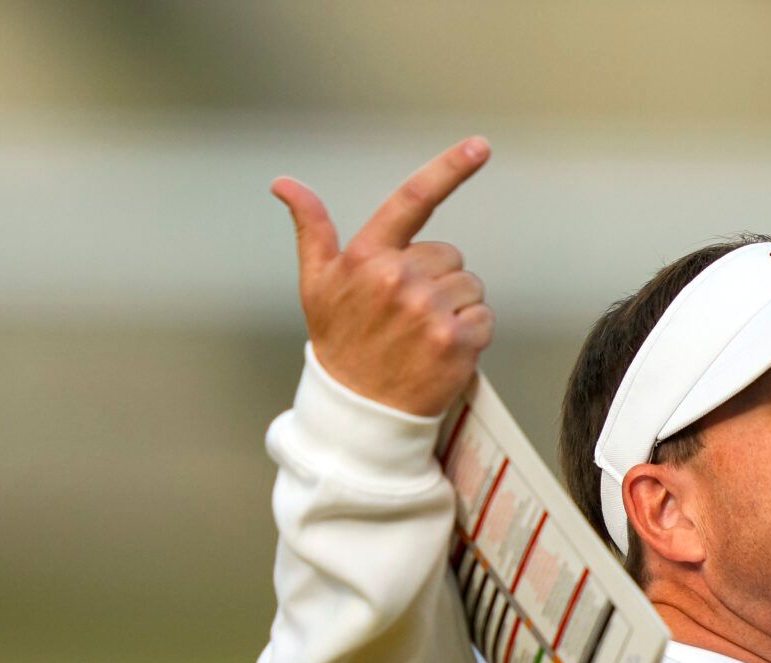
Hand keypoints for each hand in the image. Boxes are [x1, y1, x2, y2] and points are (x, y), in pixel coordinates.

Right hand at [272, 136, 494, 416]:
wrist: (359, 409)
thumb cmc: (341, 342)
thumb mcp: (316, 284)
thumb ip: (311, 230)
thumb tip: (285, 184)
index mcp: (368, 257)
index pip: (413, 200)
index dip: (450, 168)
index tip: (481, 145)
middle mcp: (399, 279)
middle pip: (451, 257)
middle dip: (438, 281)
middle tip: (409, 314)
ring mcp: (429, 311)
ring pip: (472, 288)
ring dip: (456, 309)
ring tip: (424, 335)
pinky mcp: (457, 341)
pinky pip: (485, 320)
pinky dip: (472, 335)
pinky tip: (443, 351)